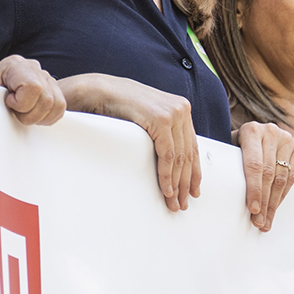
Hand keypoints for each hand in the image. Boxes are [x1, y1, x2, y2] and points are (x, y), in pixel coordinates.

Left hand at [0, 55, 63, 125]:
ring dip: (40, 116)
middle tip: (16, 112)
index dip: (21, 103)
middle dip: (30, 115)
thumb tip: (0, 112)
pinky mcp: (51, 86)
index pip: (33, 87)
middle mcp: (32, 67)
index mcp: (15, 65)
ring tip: (24, 113)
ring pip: (57, 104)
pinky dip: (48, 116)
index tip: (9, 103)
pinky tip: (34, 114)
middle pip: (47, 99)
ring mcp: (44, 76)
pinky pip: (60, 107)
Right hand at [62, 74, 201, 211]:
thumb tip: (172, 158)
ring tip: (173, 200)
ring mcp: (173, 113)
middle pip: (188, 154)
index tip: (193, 190)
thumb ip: (163, 130)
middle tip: (183, 202)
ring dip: (177, 184)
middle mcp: (181, 109)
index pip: (192, 146)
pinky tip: (166, 188)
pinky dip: (167, 175)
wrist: (100, 91)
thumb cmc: (118, 104)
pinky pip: (168, 155)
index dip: (194, 172)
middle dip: (185, 183)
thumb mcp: (148, 117)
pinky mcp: (162, 120)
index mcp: (181, 108)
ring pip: (180, 158)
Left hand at [232, 122, 293, 230]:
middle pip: (269, 174)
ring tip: (266, 220)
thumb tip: (218, 194)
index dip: (254, 189)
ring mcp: (286, 139)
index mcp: (251, 131)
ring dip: (274, 203)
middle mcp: (270, 132)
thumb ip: (230, 163)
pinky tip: (275, 207)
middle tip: (259, 222)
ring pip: (281, 178)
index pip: (254, 165)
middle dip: (264, 202)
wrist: (259, 130)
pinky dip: (282, 194)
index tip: (253, 209)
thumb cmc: (239, 144)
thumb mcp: (232, 147)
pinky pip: (292, 176)